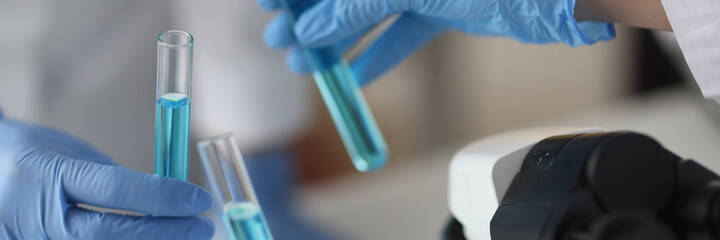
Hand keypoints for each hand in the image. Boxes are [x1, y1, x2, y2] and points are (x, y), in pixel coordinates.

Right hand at [0, 112, 213, 239]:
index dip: (162, 196)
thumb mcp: (69, 154)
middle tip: (202, 227)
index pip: (113, 189)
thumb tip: (163, 199)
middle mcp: (35, 216)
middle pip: (111, 235)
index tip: (199, 198)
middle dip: (165, 233)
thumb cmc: (29, 156)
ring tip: (186, 239)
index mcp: (44, 175)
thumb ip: (111, 180)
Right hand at [260, 0, 614, 85]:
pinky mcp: (446, 7)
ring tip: (305, 63)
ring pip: (370, 9)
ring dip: (336, 39)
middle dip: (310, 13)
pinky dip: (381, 54)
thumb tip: (313, 29)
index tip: (269, 2)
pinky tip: (356, 76)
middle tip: (280, 38)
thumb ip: (356, 6)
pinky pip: (404, 31)